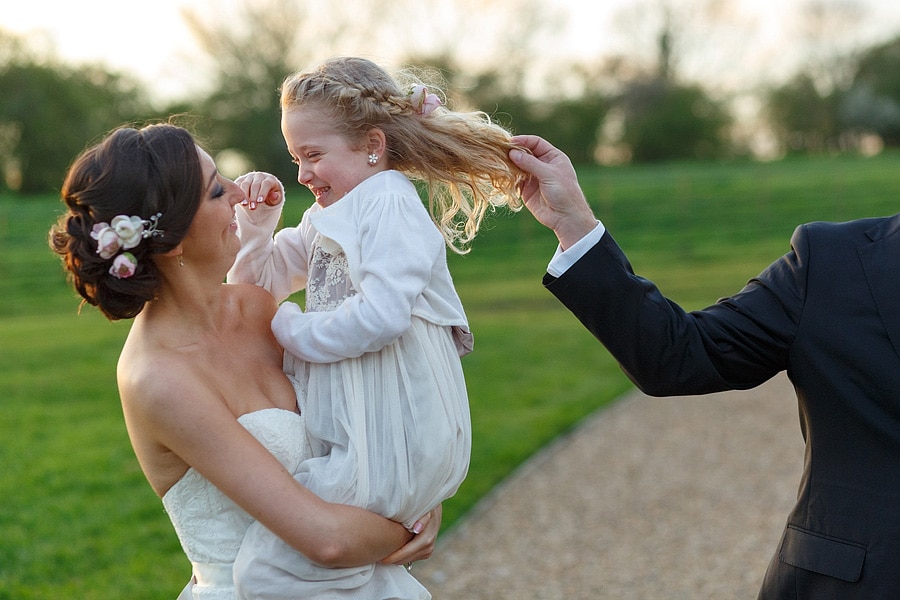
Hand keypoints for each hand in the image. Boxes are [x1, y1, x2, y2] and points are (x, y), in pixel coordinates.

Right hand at [235, 171, 282, 209]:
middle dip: (253, 197)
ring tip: (245, 205)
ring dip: (244, 195)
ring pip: (245, 184)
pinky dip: (237, 192)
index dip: (263, 192)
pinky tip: (238, 200)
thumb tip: (275, 196)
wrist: (262, 188)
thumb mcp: (276, 197)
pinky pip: (238, 184)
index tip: (260, 202)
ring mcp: (249, 177)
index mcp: (270, 179)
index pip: (266, 184)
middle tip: (253, 207)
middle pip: (255, 185)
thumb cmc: (271, 195)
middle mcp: (259, 176)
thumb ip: (276, 198)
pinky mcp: (241, 179)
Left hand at [379, 504, 441, 565]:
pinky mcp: (426, 552)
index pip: (406, 553)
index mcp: (426, 539)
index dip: (393, 557)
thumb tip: (417, 529)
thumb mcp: (425, 509)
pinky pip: (411, 558)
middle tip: (377, 558)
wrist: (434, 509)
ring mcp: (428, 551)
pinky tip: (392, 552)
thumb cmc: (425, 508)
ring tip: (382, 555)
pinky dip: (401, 557)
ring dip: (396, 559)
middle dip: (392, 560)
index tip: (381, 558)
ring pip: (408, 560)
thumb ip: (422, 518)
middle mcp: (428, 547)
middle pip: (406, 559)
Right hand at [509, 135, 597, 249]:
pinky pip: (515, 180)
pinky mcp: (526, 189)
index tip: (510, 142)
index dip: (523, 141)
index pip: (536, 143)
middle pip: (525, 153)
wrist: (565, 217)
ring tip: (499, 163)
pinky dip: (509, 177)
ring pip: (518, 166)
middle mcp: (543, 165)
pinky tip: (502, 175)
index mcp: (553, 157)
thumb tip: (512, 152)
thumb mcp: (548, 174)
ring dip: (509, 164)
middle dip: (514, 152)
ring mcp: (534, 177)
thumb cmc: (564, 192)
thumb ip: (530, 163)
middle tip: (500, 152)